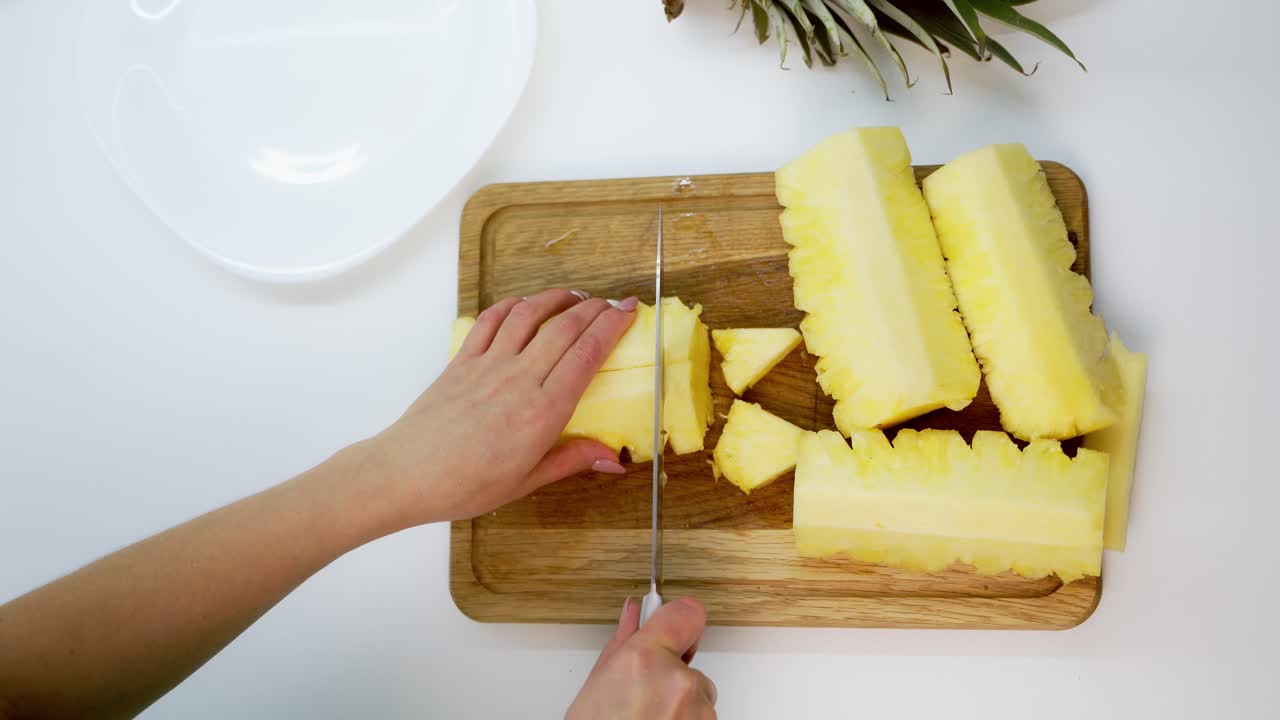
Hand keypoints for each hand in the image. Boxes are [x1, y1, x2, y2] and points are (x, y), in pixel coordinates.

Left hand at [362, 289, 638, 528]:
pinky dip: (514, 305)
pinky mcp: (462, 360)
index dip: (612, 327)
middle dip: (595, 308)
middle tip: (614, 303)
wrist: (406, 474)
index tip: (629, 312)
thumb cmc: (466, 485)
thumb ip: (571, 460)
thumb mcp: (526, 481)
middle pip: (565, 327)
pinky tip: (526, 304)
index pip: (587, 355)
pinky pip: (492, 320)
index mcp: (542, 412)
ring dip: (557, 298)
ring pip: (529, 314)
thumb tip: (614, 458)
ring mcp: (488, 365)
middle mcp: (519, 379)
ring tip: (576, 296)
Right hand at [567, 597, 716, 719]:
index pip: (686, 612)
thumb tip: (633, 614)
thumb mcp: (595, 689)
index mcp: (646, 661)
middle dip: (670, 677)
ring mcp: (698, 713)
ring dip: (678, 708)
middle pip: (689, 664)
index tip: (669, 625)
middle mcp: (679, 682)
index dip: (676, 618)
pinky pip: (701, 719)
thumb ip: (622, 644)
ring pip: (698, 697)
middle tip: (640, 699)